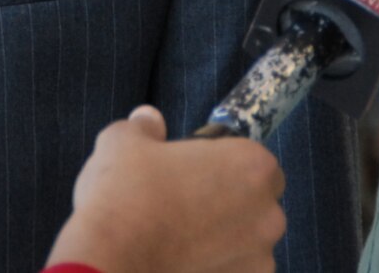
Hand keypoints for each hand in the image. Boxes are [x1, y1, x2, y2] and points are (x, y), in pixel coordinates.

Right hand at [46, 105, 285, 272]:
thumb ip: (146, 127)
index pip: (260, 163)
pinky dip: (216, 269)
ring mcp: (259, 260)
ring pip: (248, 245)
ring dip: (225, 242)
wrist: (109, 262)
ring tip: (180, 241)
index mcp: (253, 166)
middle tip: (188, 207)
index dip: (230, 167)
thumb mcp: (125, 142)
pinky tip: (181, 264)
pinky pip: (234, 272)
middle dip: (233, 207)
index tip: (202, 173)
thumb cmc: (125, 195)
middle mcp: (268, 215)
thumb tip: (149, 121)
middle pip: (259, 206)